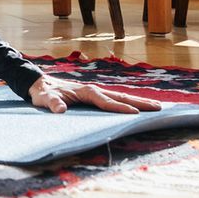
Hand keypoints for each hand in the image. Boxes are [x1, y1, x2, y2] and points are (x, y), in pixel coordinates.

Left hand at [26, 76, 161, 114]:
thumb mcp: (44, 99)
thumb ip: (52, 104)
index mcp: (86, 91)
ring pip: (120, 97)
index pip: (106, 101)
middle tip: (159, 108)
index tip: (134, 114)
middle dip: (139, 102)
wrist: (39, 84)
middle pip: (120, 96)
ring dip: (138, 101)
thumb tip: (60, 110)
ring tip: (156, 107)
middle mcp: (94, 90)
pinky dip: (128, 103)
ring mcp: (96, 92)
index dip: (120, 108)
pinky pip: (115, 100)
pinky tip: (137, 108)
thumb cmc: (43, 92)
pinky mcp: (94, 96)